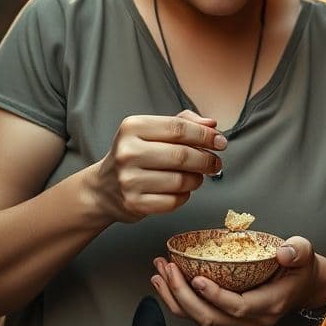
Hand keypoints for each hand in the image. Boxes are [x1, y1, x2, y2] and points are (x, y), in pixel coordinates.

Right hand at [90, 110, 225, 222]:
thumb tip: (211, 125)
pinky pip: (174, 201)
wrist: (104, 188)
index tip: (220, 142)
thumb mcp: (152, 131)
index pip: (179, 128)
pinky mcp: (134, 203)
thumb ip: (183, 122)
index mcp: (132, 127)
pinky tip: (180, 190)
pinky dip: (184, 196)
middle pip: (182, 155)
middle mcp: (128, 152)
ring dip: (197, 179)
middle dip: (207, 160)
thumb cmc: (135, 156)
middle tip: (215, 163)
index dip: (206, 136)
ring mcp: (129, 180)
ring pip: (181, 180)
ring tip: (195, 176)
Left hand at [151, 236, 323, 325]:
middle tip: (168, 268)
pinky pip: (199, 314)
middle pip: (211, 317)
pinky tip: (165, 281)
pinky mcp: (228, 318)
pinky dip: (179, 299)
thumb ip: (298, 251)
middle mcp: (252, 320)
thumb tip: (284, 253)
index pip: (238, 306)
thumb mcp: (305, 254)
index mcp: (269, 305)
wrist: (306, 286)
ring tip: (160, 272)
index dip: (214, 295)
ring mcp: (239, 323)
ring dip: (175, 297)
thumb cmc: (301, 269)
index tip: (195, 277)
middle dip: (184, 294)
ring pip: (200, 319)